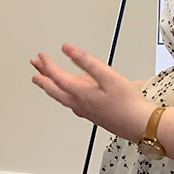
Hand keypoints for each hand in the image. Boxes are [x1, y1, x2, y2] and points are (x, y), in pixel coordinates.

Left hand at [30, 44, 154, 141]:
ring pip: (60, 97)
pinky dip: (63, 95)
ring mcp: (84, 111)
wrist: (139, 124)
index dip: (47, 64)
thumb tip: (68, 49)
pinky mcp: (92, 115)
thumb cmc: (127, 103)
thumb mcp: (107, 75)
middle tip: (34, 67)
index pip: (57, 76)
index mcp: (80, 92)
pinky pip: (70, 103)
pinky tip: (68, 95)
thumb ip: (86, 61)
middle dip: (42, 76)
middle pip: (54, 89)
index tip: (40, 55)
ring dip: (50, 86)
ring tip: (44, 80)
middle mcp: (78, 103)